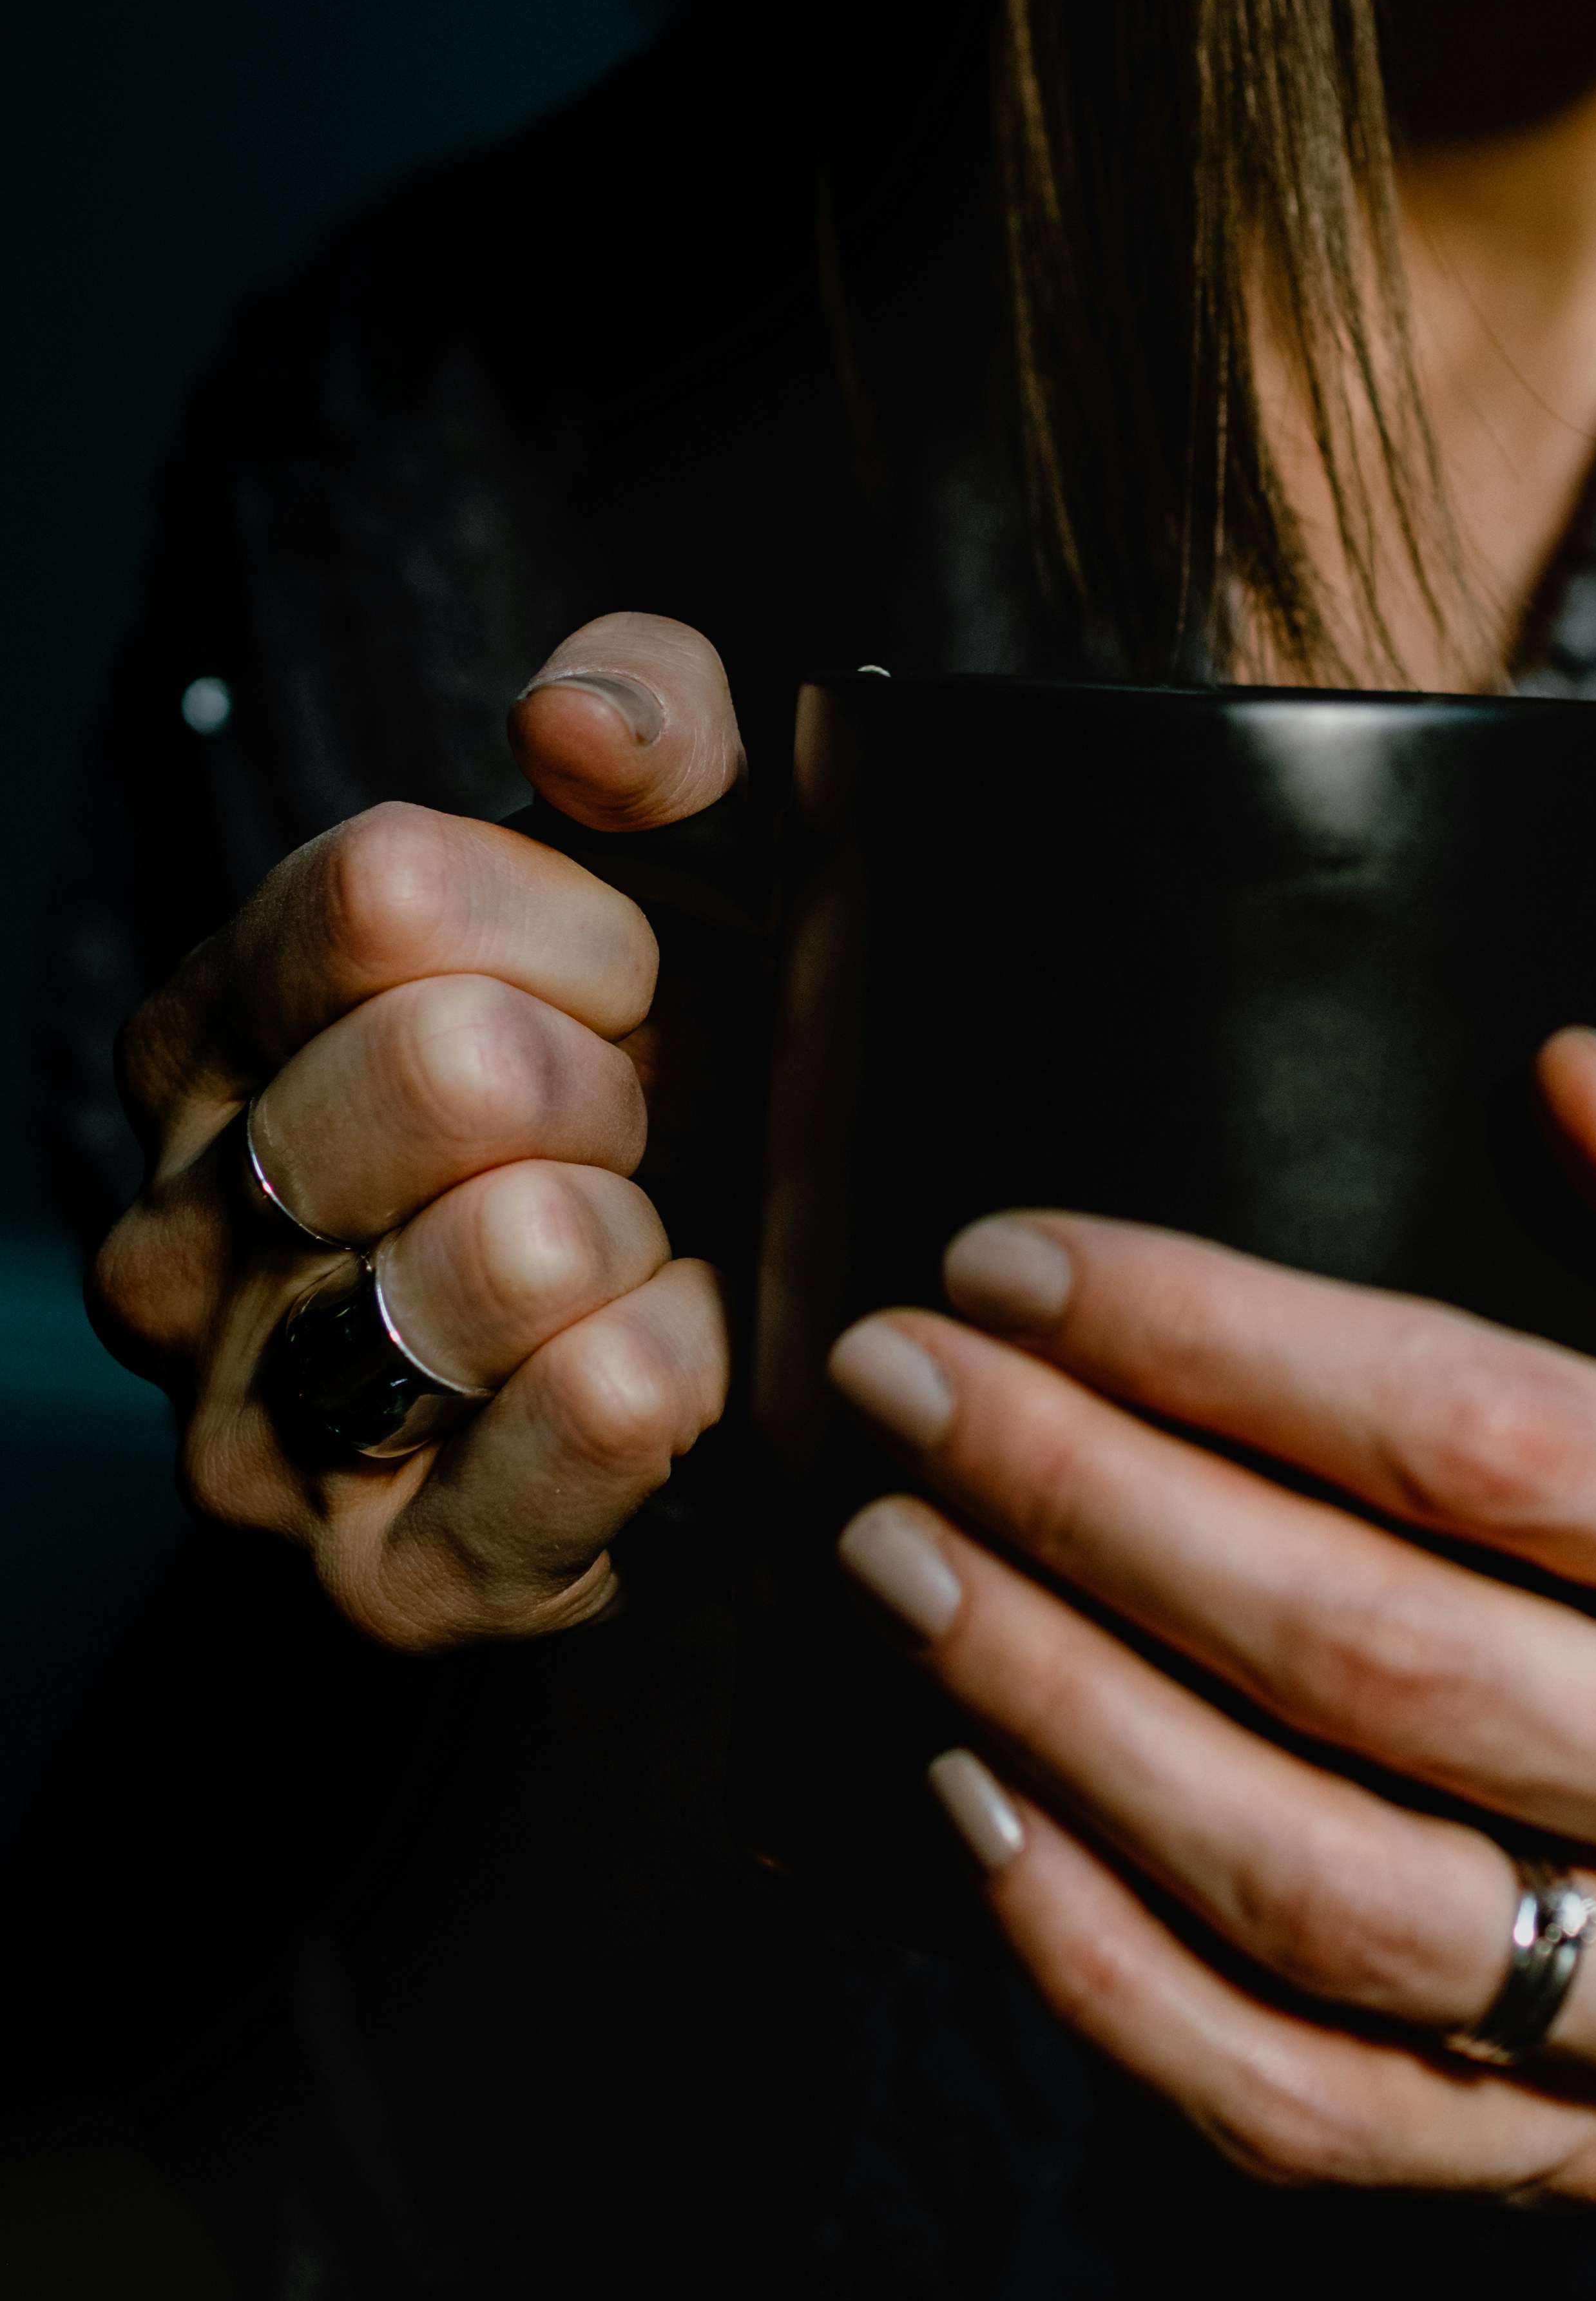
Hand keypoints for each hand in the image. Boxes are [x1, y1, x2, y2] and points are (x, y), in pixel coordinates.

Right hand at [91, 614, 738, 1648]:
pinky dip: (687, 1371)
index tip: (627, 988)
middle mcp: (182, 1231)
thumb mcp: (674, 868)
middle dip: (616, 1089)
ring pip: (511, 1251)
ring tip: (644, 1258)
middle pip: (444, 1067)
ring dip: (646, 1241)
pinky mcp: (389, 1576)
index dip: (574, 927)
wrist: (708, 1366)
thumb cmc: (664, 1094)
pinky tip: (685, 1355)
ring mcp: (257, 1423)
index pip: (386, 893)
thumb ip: (648, 726)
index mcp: (213, 1035)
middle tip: (642, 1142)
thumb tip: (580, 724)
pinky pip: (587, 1421)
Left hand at [829, 1034, 1595, 2200]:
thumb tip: (1566, 1073)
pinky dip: (1098, 1965)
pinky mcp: (1573, 2162)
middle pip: (1372, 1659)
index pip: (1489, 1436)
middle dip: (1088, 1509)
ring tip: (892, 1570)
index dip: (1219, 1342)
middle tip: (901, 1393)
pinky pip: (1294, 2100)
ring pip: (1314, 1893)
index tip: (1015, 1264)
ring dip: (1060, 1722)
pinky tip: (963, 1804)